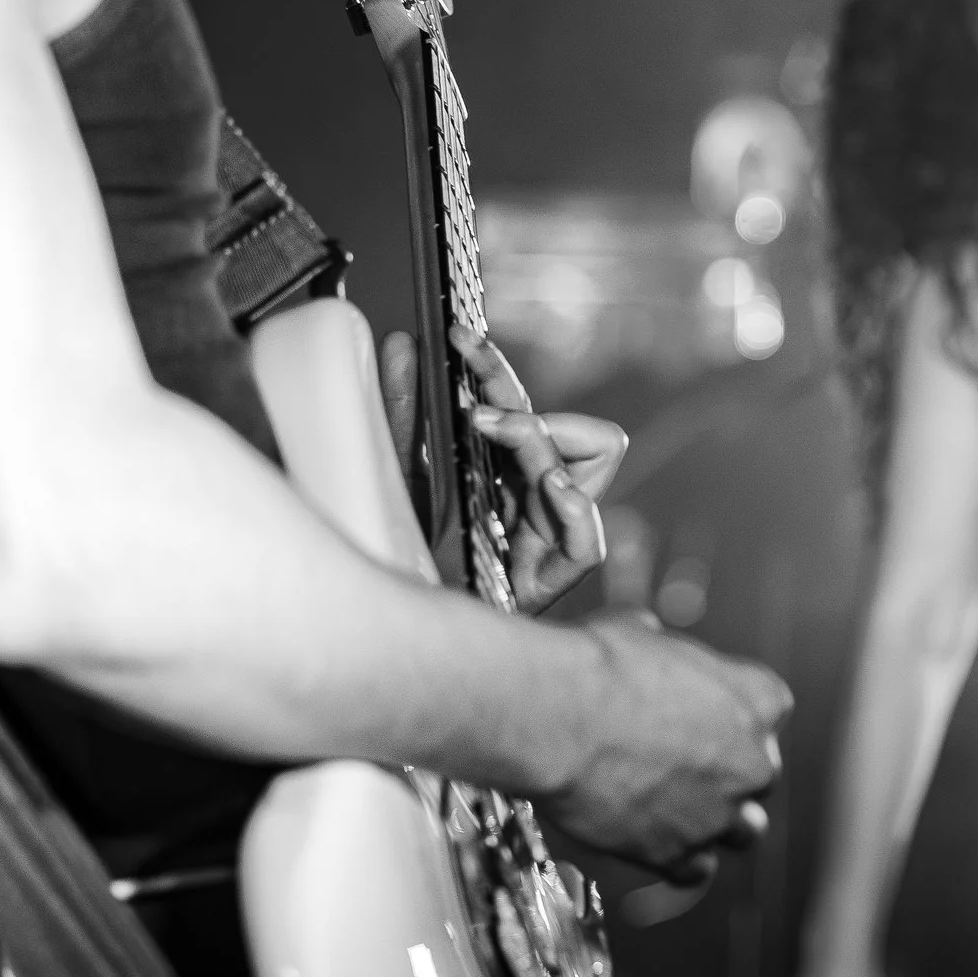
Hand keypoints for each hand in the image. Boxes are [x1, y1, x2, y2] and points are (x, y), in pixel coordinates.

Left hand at [383, 325, 627, 612]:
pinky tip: (551, 488)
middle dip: (521, 402)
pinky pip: (586, 543)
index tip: (460, 338)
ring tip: (500, 436)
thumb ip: (402, 411)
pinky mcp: (549, 583)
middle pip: (565, 420)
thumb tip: (403, 344)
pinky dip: (574, 511)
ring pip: (590, 463)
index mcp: (506, 470)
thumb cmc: (398, 554)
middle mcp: (536, 498)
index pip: (521, 405)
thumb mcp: (396, 472)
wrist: (386, 638)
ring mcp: (550, 536)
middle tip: (472, 406)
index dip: (494, 370)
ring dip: (544, 443)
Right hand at [541, 610, 788, 880]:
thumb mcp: (641, 631)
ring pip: (743, 831)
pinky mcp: (677, 854)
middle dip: (730, 771)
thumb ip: (665, 651)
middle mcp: (751, 761)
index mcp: (756, 697)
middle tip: (685, 763)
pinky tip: (652, 837)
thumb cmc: (595, 667)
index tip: (707, 715)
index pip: (772, 710)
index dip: (735, 714)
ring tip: (677, 808)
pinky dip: (678, 856)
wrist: (556, 718)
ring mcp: (718, 814)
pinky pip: (696, 869)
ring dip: (717, 820)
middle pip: (760, 774)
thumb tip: (649, 644)